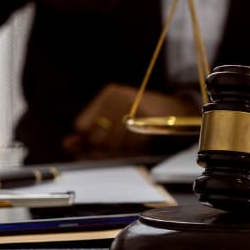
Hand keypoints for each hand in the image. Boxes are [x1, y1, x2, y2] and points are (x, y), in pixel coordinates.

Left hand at [62, 83, 199, 159]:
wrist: (181, 110)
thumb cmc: (146, 117)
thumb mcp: (116, 120)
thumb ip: (90, 133)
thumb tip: (68, 144)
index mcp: (108, 95)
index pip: (82, 126)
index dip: (87, 143)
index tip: (95, 151)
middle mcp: (118, 97)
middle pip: (96, 136)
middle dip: (102, 152)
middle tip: (115, 155)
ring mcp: (132, 106)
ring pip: (112, 144)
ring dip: (119, 154)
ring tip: (129, 151)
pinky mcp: (145, 118)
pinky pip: (131, 146)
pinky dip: (133, 153)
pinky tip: (139, 148)